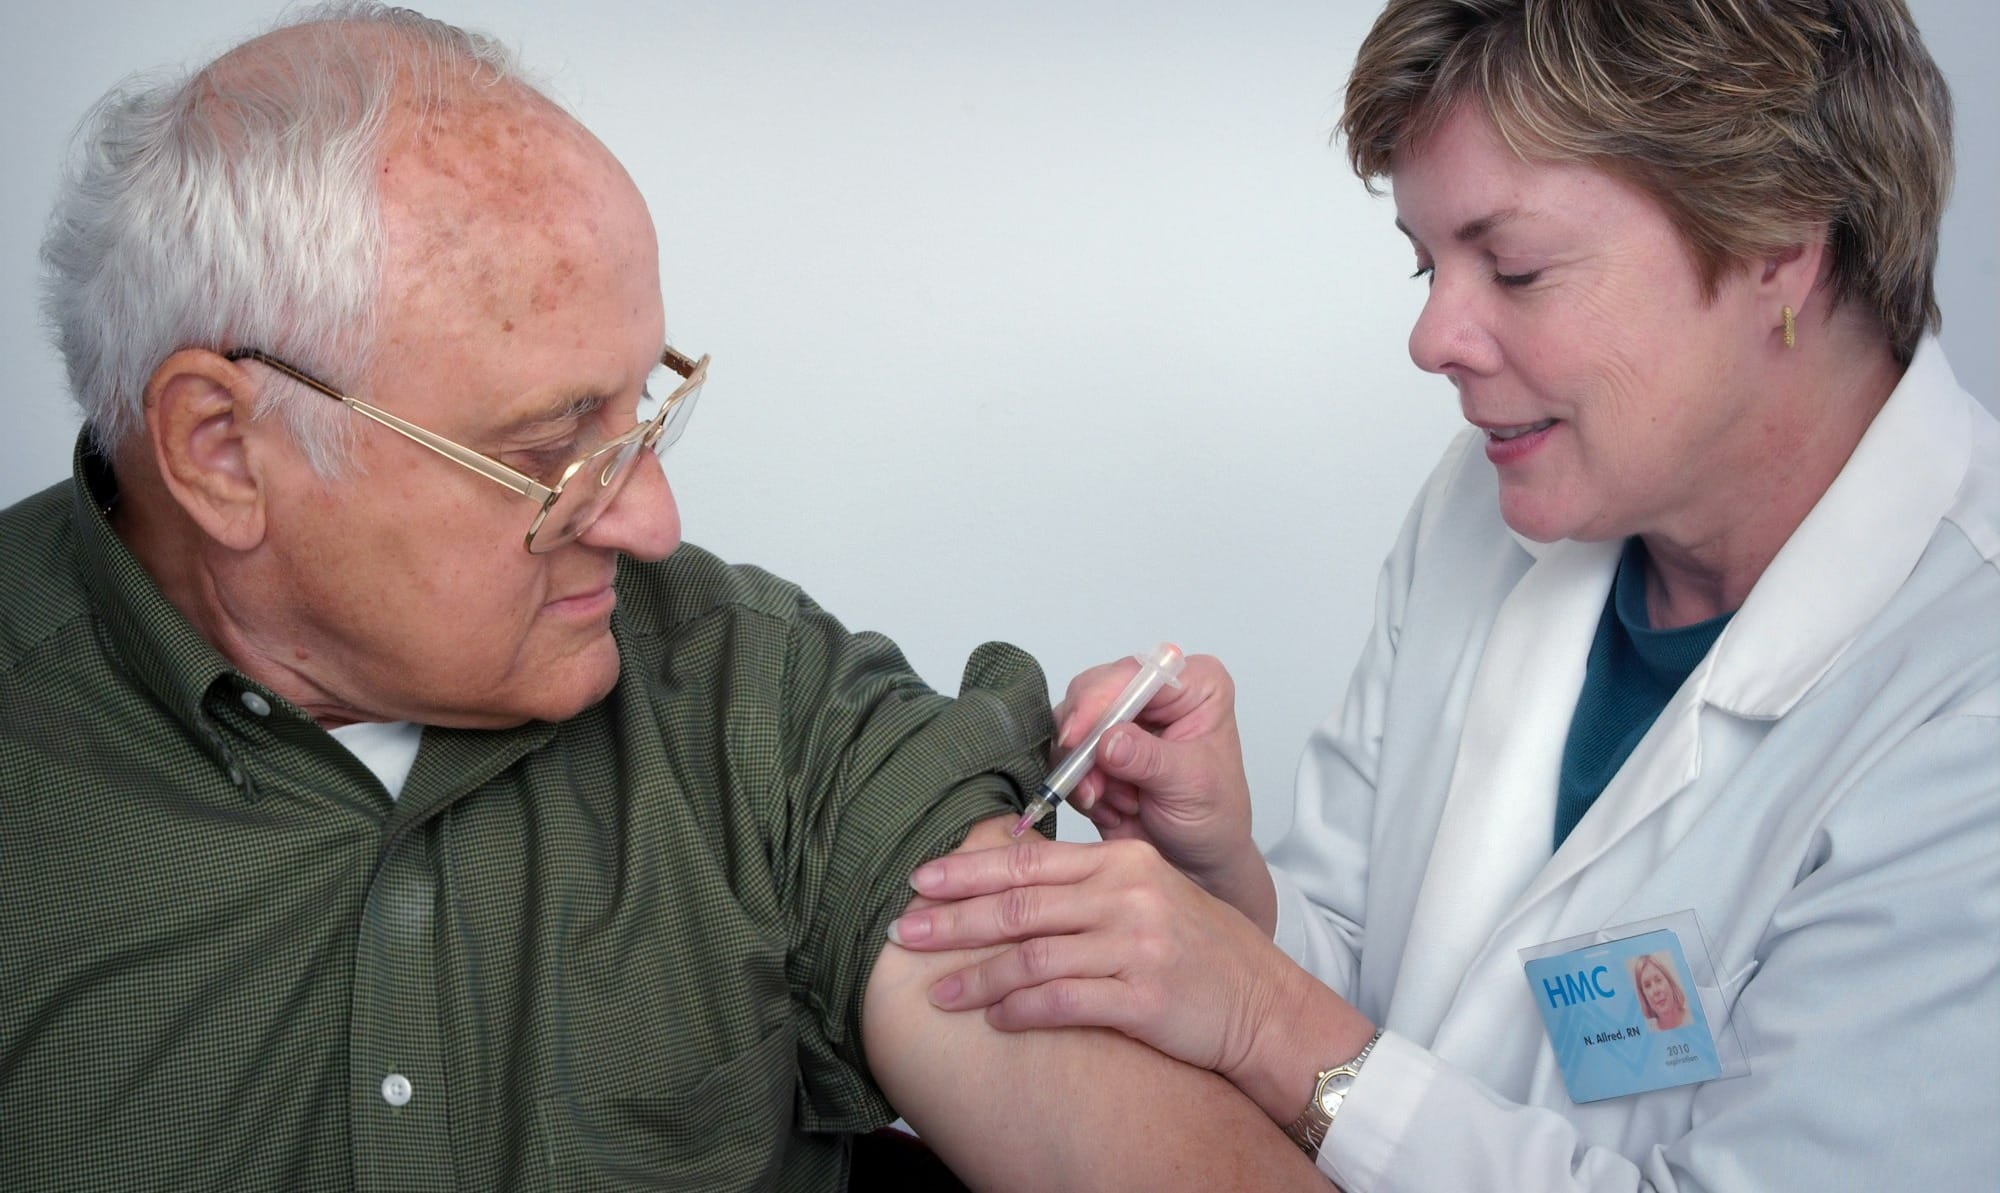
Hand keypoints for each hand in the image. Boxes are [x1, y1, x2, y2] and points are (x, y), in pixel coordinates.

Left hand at [891, 836, 1372, 1120]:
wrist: (1264, 1004)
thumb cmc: (1203, 951)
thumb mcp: (1150, 893)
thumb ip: (1089, 882)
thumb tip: (1013, 875)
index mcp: (1124, 862)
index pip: (1030, 860)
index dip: (969, 871)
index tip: (921, 880)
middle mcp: (1128, 896)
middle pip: (1020, 905)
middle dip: (954, 920)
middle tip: (905, 931)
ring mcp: (1137, 946)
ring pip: (1033, 956)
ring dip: (978, 977)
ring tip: (940, 993)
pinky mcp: (1145, 998)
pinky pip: (1064, 1002)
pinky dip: (1022, 1011)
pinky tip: (995, 1020)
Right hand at [1058, 653, 1271, 929]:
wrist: (1197, 862)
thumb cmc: (1214, 818)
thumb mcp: (1191, 786)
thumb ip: (1149, 760)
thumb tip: (1108, 741)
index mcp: (1193, 685)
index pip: (1136, 672)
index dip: (1101, 699)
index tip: (1079, 736)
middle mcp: (1153, 693)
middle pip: (1093, 690)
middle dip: (1085, 742)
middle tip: (1091, 783)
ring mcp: (1120, 719)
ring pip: (1070, 723)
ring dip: (1083, 770)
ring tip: (1113, 802)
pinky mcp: (1094, 747)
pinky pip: (1063, 756)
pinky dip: (1078, 786)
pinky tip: (1109, 807)